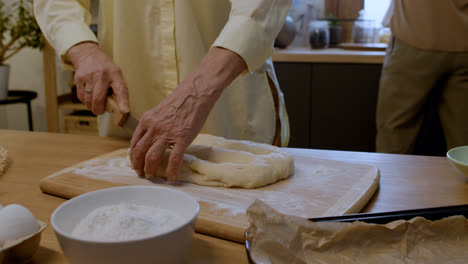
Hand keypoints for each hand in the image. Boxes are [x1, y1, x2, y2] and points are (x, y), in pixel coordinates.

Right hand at [68, 42, 128, 114]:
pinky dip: (85, 101)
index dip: (123, 102)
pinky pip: (81, 97)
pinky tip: (88, 96)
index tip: (124, 112)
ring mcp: (89, 76)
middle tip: (101, 111)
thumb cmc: (105, 69)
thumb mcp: (116, 75)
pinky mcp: (79, 79)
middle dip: (99, 109)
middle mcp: (102, 75)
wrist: (88, 54)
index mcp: (115, 75)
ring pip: (88, 100)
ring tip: (95, 103)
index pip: (121, 89)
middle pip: (99, 98)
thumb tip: (118, 109)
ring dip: (91, 106)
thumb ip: (118, 89)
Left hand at [129, 47, 246, 181]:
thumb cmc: (180, 101)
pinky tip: (171, 178)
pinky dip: (171, 171)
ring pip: (152, 157)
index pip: (134, 142)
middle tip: (140, 173)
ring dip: (150, 169)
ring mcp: (167, 134)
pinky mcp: (182, 138)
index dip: (133, 155)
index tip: (135, 162)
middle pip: (140, 151)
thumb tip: (152, 137)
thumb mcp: (160, 110)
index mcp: (147, 120)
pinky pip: (174, 159)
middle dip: (138, 165)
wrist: (195, 94)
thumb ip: (153, 124)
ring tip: (151, 176)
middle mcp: (154, 128)